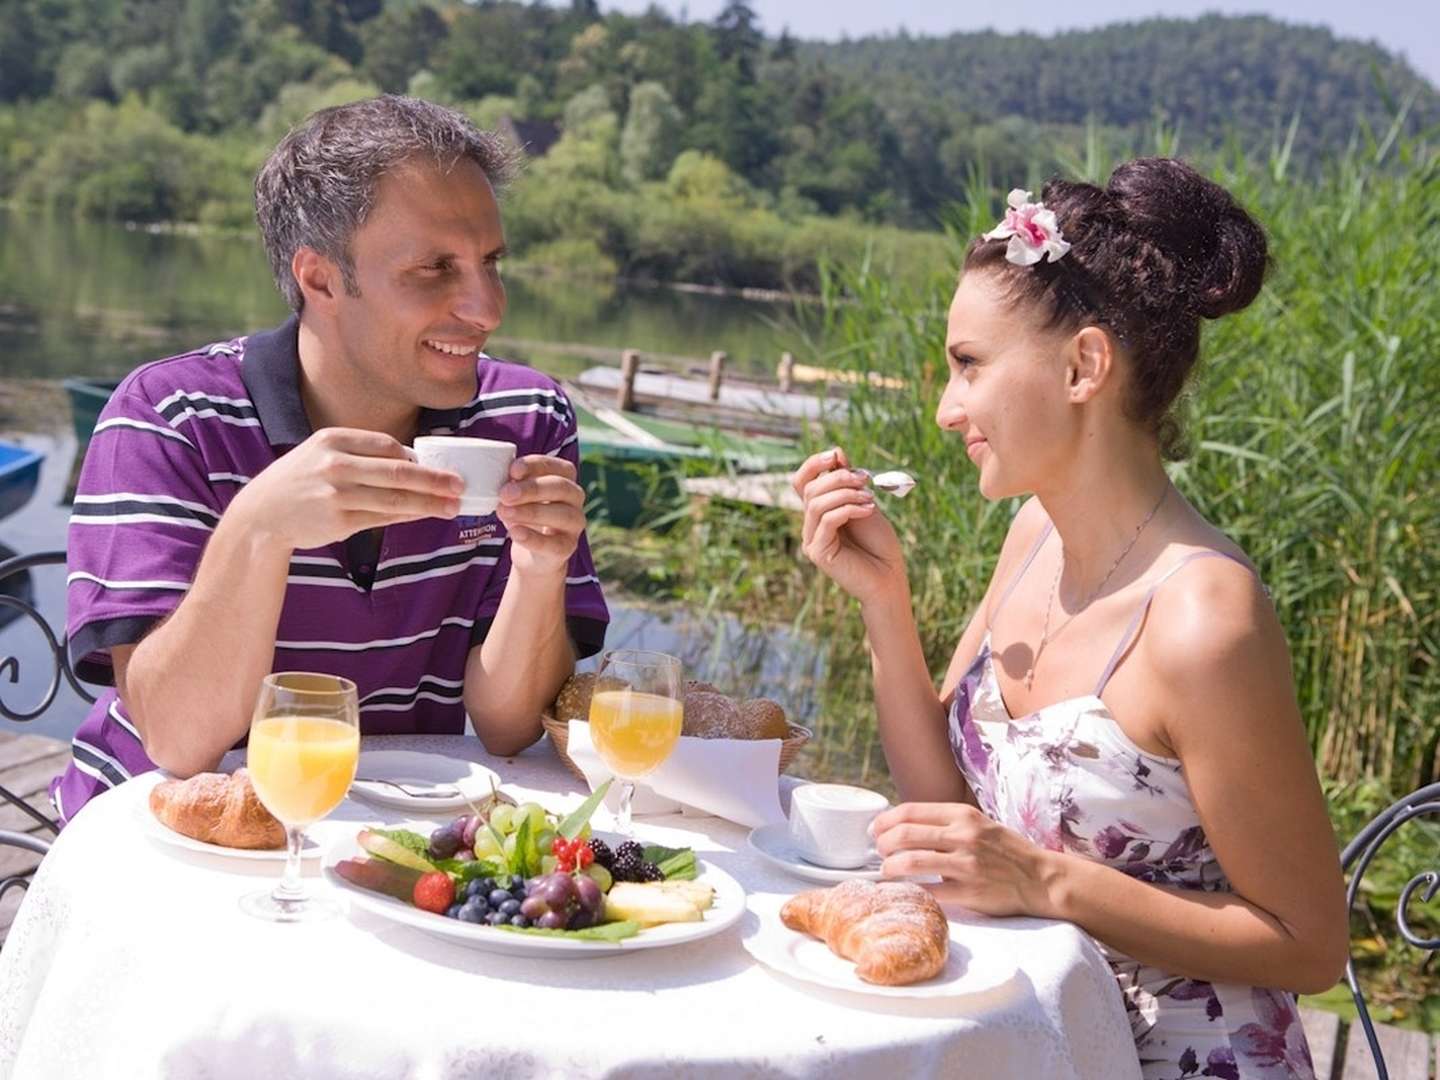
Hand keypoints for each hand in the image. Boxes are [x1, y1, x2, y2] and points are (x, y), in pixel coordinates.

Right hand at [231, 428, 461, 551]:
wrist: (262, 514)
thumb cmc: (301, 481)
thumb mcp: (322, 454)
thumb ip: (362, 455)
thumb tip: (413, 462)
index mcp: (333, 440)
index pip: (388, 446)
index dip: (418, 458)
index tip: (442, 465)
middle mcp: (335, 464)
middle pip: (398, 471)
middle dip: (434, 479)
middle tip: (460, 485)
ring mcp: (336, 494)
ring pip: (394, 498)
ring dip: (429, 503)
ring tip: (453, 506)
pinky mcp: (338, 521)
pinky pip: (382, 518)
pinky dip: (407, 516)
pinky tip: (424, 515)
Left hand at [496, 455, 586, 577]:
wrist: (531, 554)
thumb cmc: (523, 514)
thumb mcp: (517, 495)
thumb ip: (512, 484)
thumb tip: (498, 477)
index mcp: (565, 478)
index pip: (557, 466)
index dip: (536, 465)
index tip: (513, 470)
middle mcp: (575, 498)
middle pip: (561, 487)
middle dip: (532, 489)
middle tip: (505, 494)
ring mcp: (574, 524)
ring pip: (562, 515)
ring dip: (531, 512)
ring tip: (504, 512)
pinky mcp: (567, 547)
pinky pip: (554, 544)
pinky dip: (533, 538)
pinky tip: (515, 532)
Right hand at [791, 447, 905, 605]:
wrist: (890, 577)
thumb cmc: (879, 543)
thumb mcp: (864, 503)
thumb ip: (849, 482)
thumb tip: (837, 452)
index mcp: (819, 512)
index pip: (802, 481)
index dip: (814, 464)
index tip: (836, 455)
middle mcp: (810, 525)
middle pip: (809, 489)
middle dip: (838, 478)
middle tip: (865, 479)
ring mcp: (812, 540)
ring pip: (816, 504)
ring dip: (846, 494)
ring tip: (870, 498)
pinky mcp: (818, 553)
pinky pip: (827, 521)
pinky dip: (848, 509)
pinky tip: (869, 510)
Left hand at [872, 802, 1058, 917]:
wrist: (1041, 878)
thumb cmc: (1006, 851)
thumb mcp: (979, 824)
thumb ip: (946, 823)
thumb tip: (904, 826)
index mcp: (963, 815)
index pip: (910, 811)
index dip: (885, 821)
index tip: (876, 830)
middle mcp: (963, 836)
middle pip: (905, 834)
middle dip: (883, 844)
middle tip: (879, 852)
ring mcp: (967, 864)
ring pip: (911, 861)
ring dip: (890, 868)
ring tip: (886, 872)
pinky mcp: (970, 892)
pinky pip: (930, 891)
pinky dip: (912, 891)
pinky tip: (905, 892)